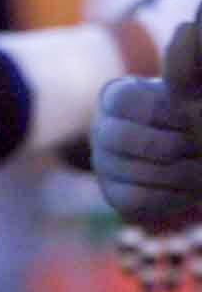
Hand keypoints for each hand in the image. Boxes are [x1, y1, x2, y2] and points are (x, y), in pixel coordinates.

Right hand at [93, 75, 201, 229]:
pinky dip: (171, 197)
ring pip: (133, 171)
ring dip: (179, 174)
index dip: (166, 111)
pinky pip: (137, 200)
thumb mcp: (190, 93)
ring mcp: (103, 163)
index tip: (194, 115)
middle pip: (121, 137)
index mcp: (115, 96)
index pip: (125, 100)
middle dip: (171, 145)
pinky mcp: (114, 194)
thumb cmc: (192, 114)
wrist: (191, 149)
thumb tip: (192, 107)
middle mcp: (100, 128)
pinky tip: (192, 189)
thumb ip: (189, 90)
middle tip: (199, 148)